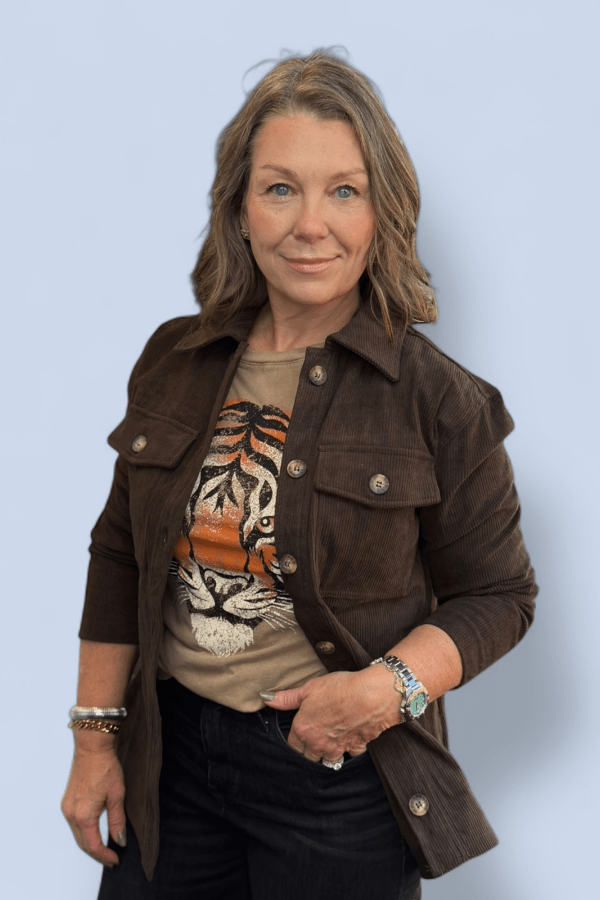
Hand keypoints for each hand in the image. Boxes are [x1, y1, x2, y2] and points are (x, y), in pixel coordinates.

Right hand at [61, 741, 126, 866]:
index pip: (93, 845)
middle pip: (83, 843)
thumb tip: (120, 841)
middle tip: (111, 859)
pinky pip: (74, 824)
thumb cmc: (106, 767)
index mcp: (84, 815)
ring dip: (90, 843)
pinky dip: (84, 832)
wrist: (92, 747)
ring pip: (77, 834)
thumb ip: (118, 820)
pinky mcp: (67, 801)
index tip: (116, 860)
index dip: (105, 856)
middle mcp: (71, 814)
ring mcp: (67, 807)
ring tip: (105, 848)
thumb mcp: (117, 795)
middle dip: (97, 853)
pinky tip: (95, 832)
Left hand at [260, 667, 400, 762]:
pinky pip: (350, 754)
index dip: (296, 739)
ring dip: (328, 753)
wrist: (372, 695)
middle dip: (310, 750)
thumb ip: (286, 698)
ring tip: (331, 739)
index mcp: (303, 730)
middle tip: (316, 735)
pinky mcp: (356, 748)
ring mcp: (338, 749)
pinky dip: (350, 749)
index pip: (292, 746)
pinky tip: (351, 736)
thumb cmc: (340, 689)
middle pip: (308, 757)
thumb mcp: (309, 688)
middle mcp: (318, 744)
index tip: (301, 732)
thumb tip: (265, 699)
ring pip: (328, 760)